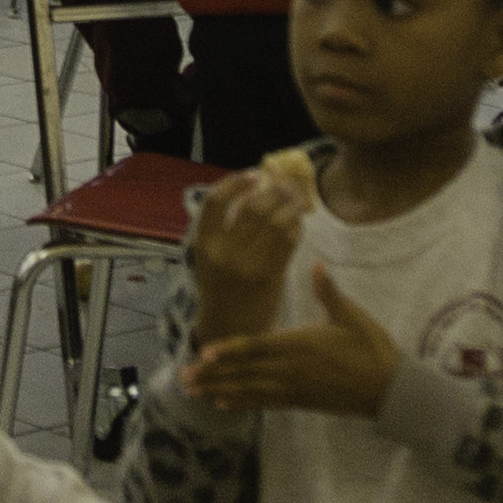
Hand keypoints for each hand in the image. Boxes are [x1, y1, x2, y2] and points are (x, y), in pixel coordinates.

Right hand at [183, 158, 316, 334]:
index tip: (255, 175)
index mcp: (204, 243)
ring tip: (298, 201)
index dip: (236, 182)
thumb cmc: (223, 287)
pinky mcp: (268, 275)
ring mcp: (246, 264)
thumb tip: (254, 192)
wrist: (229, 328)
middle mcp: (222, 252)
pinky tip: (299, 223)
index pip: (215, 201)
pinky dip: (296, 227)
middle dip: (273, 191)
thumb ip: (227, 228)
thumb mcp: (212, 257)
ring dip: (290, 206)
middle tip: (286, 186)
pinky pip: (287, 242)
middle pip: (252, 207)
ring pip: (274, 222)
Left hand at [186, 268, 405, 421]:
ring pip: (250, 390)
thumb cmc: (371, 348)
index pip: (258, 347)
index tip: (205, 354)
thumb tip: (317, 264)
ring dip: (220, 391)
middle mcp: (292, 369)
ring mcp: (294, 388)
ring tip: (193, 393)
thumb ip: (329, 292)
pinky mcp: (300, 401)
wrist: (389, 390)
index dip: (230, 351)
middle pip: (245, 372)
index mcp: (301, 345)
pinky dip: (243, 402)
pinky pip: (265, 403)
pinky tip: (224, 404)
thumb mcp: (352, 316)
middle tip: (184, 379)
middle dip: (213, 376)